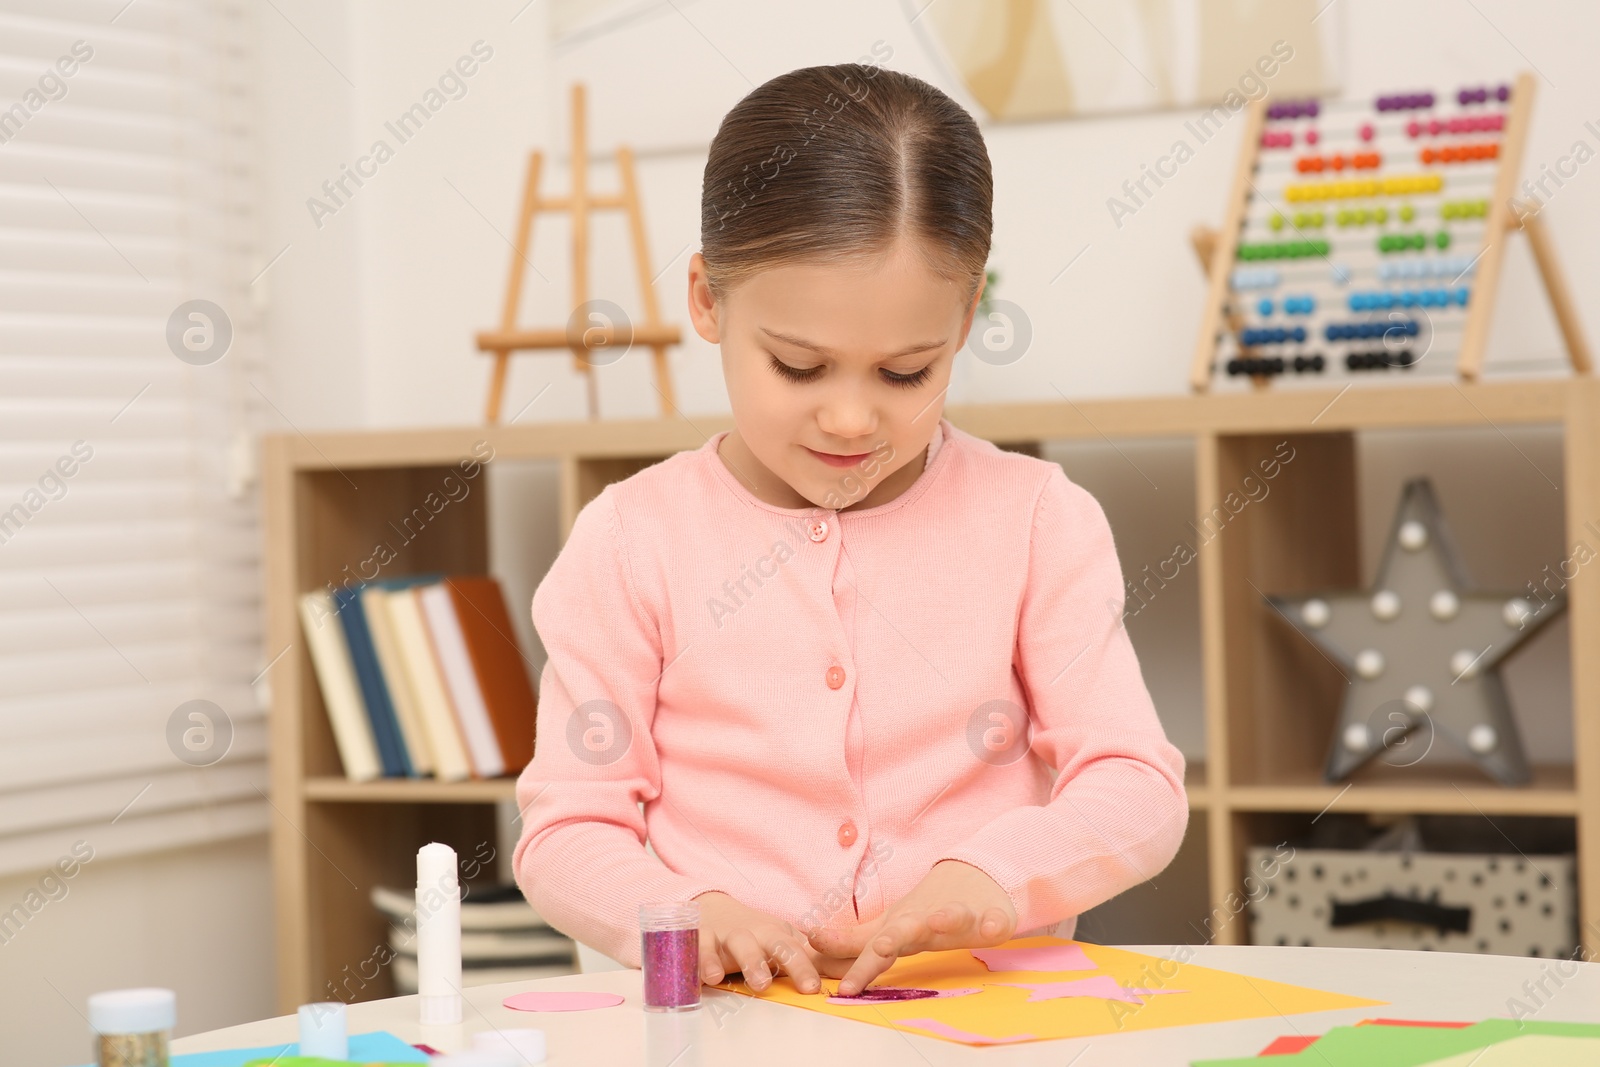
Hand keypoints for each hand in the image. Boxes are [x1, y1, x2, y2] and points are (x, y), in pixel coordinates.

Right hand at [692, 891, 849, 994]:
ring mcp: (727, 935)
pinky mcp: (701, 939)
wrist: (715, 909)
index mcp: (777, 935)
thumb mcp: (783, 942)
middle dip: (774, 961)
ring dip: (740, 961)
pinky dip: (699, 960)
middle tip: (769, 984)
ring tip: (735, 980)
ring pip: (736, 944)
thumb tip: (850, 972)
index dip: (803, 968)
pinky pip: (697, 948)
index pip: (795, 950)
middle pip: (769, 943)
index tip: (812, 988)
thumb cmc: (757, 934)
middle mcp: (754, 933)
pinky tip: (704, 977)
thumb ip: (811, 960)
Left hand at [805, 860, 1016, 995]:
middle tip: (881, 947)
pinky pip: (994, 921)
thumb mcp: (887, 926)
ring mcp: (958, 916)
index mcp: (901, 928)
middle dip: (893, 939)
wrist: (975, 874)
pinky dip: (994, 922)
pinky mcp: (990, 916)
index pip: (873, 949)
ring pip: (951, 917)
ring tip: (938, 920)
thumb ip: (852, 941)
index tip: (838, 981)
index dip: (856, 965)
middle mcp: (925, 920)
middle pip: (907, 930)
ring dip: (945, 918)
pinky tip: (994, 927)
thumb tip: (812, 948)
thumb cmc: (925, 909)